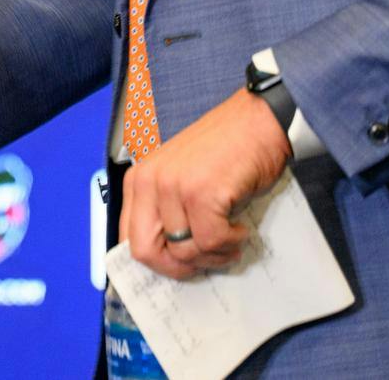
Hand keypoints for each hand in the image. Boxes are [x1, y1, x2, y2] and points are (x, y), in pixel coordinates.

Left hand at [120, 86, 291, 279]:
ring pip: (184, 252)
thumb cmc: (227, 150)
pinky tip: (241, 228)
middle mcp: (150, 181)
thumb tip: (170, 259)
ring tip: (230, 239)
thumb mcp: (183, 178)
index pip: (129, 239)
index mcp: (140, 179)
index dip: (156, 261)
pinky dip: (231, 243)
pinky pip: (211, 242)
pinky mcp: (202, 193)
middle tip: (207, 260)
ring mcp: (174, 187)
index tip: (181, 266)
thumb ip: (167, 211)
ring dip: (213, 255)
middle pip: (146, 252)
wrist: (259, 121)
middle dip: (179, 268)